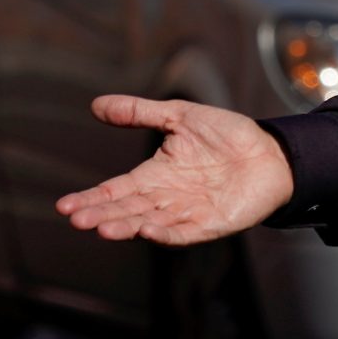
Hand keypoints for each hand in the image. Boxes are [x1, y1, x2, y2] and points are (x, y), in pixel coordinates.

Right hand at [54, 96, 295, 246]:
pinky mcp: (210, 224)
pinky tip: (148, 231)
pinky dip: (166, 233)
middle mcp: (165, 198)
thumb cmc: (228, 135)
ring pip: (149, 223)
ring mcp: (187, 213)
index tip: (65, 206)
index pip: (115, 190)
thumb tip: (96, 105)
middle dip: (102, 215)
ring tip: (103, 229)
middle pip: (127, 209)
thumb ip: (141, 113)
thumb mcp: (181, 117)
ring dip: (126, 226)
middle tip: (78, 219)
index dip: (91, 198)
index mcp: (154, 175)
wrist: (272, 152)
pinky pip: (184, 232)